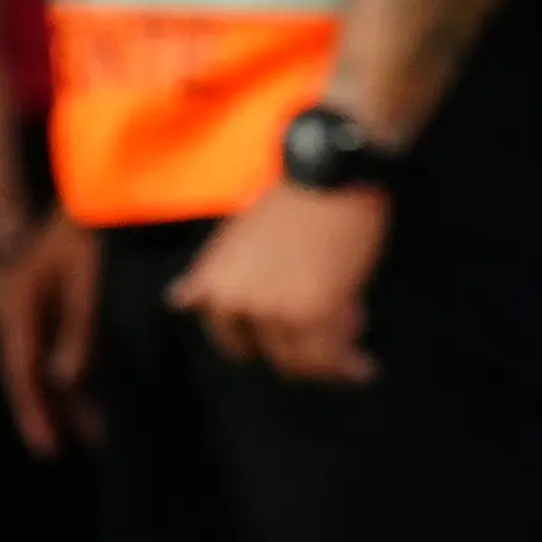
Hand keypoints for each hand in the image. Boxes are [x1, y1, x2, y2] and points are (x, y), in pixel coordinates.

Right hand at [0, 217, 103, 456]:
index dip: (34, 411)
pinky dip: (83, 372)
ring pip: (50, 361)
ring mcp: (43, 301)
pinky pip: (67, 344)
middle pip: (33, 372)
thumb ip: (80, 322)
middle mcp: (24, 305)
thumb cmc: (100, 221)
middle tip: (69, 451)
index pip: (22, 369)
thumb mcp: (90, 270)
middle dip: (51, 412)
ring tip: (95, 435)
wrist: (109, 180)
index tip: (50, 449)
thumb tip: (68, 378)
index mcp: (20, 301)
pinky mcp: (64, 295)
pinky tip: (100, 392)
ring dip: (70, 397)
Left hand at [170, 184, 387, 383]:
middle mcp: (238, 305)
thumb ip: (210, 275)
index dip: (269, 341)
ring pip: (304, 362)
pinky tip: (365, 367)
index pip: (235, 341)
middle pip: (274, 355)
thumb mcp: (235, 236)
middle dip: (306, 351)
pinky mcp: (315, 311)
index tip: (295, 338)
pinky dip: (348, 367)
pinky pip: (330, 356)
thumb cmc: (291, 199)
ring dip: (331, 364)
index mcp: (216, 288)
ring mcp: (275, 311)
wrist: (330, 174)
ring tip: (355, 355)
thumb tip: (176, 299)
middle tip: (338, 333)